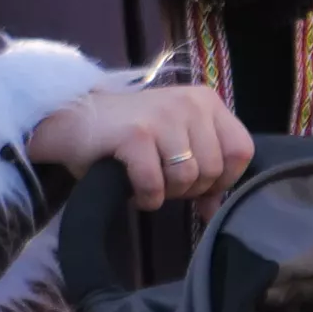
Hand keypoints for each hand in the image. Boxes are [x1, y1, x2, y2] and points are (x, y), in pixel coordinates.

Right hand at [26, 84, 251, 212]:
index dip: (223, 178)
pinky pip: (155, 184)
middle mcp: (189, 103)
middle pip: (213, 169)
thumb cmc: (126, 136)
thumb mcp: (173, 144)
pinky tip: (133, 190)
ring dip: (166, 192)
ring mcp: (161, 116)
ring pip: (187, 177)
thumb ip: (203, 170)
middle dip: (189, 188)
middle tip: (162, 182)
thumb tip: (216, 210)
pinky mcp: (135, 134)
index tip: (196, 184)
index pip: (241, 150)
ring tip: (147, 182)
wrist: (71, 124)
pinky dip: (145, 197)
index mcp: (205, 101)